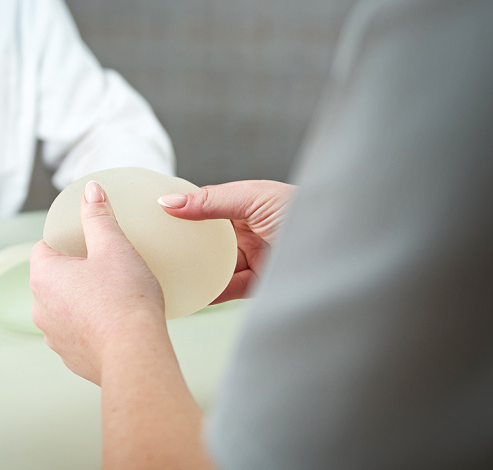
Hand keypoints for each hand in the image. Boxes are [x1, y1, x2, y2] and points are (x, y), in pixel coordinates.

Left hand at [29, 181, 164, 384]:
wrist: (135, 353)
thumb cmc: (124, 300)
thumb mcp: (113, 247)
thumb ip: (98, 217)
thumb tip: (91, 192)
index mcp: (44, 276)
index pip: (43, 248)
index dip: (64, 241)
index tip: (86, 241)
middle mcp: (40, 308)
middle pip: (53, 278)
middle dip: (75, 270)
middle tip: (106, 265)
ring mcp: (53, 337)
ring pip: (64, 307)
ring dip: (81, 300)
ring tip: (113, 296)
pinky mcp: (71, 358)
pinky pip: (77, 333)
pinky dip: (90, 326)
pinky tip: (114, 322)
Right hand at [158, 180, 295, 302]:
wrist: (343, 246)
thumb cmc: (306, 211)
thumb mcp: (255, 198)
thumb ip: (211, 201)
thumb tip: (168, 203)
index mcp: (246, 204)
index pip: (204, 206)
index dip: (180, 210)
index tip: (149, 215)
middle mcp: (247, 230)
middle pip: (206, 239)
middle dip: (182, 243)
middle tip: (149, 248)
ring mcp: (252, 258)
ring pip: (213, 265)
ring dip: (192, 269)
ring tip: (161, 273)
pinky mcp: (258, 284)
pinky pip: (226, 289)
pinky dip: (207, 292)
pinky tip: (188, 294)